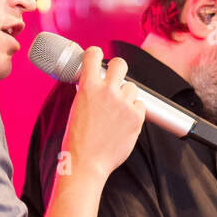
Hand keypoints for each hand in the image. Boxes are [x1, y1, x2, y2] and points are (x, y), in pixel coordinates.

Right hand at [62, 47, 145, 179]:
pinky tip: (123, 122)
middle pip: (121, 64)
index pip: (94, 54)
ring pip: (132, 87)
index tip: (96, 58)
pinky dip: (134, 111)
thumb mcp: (77, 108)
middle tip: (115, 80)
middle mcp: (107, 91)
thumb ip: (89, 92)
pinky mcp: (136, 117)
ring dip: (126, 95)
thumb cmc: (78, 140)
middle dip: (118, 69)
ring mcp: (124, 103)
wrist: (87, 162)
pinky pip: (140, 105)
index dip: (96, 54)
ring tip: (116, 111)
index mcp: (88, 86)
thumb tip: (96, 84)